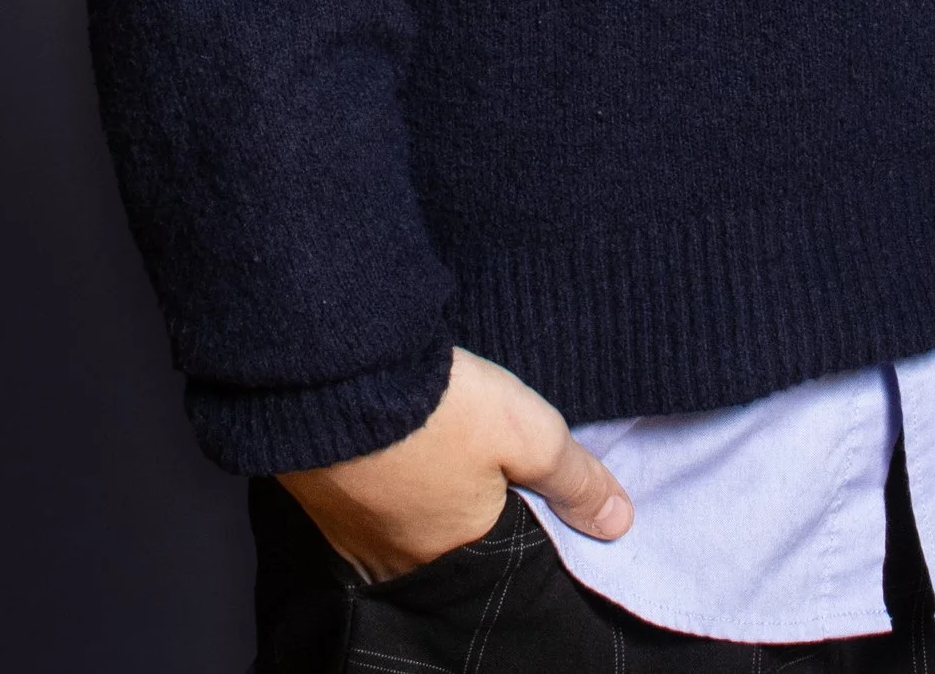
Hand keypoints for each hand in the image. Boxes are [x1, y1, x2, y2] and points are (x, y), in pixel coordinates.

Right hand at [277, 347, 633, 582]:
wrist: (334, 373)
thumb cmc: (439, 412)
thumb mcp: (529, 435)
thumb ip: (574, 480)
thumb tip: (619, 523)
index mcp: (454, 555)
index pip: (494, 553)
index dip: (509, 516)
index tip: (514, 483)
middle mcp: (399, 560)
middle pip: (442, 540)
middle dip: (459, 507)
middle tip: (468, 458)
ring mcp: (350, 533)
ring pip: (398, 522)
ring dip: (414, 491)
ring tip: (430, 444)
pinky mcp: (314, 497)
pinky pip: (357, 501)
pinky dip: (375, 478)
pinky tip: (385, 443)